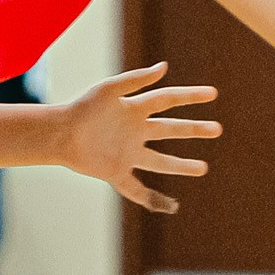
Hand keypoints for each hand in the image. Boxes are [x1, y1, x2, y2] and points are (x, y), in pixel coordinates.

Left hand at [54, 63, 221, 212]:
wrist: (57, 133)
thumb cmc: (82, 108)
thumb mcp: (109, 89)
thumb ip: (136, 80)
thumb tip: (164, 67)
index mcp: (134, 110)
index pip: (168, 101)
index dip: (190, 96)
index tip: (212, 93)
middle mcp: (135, 132)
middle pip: (170, 130)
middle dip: (194, 130)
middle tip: (217, 129)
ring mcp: (127, 154)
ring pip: (160, 162)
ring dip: (181, 165)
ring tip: (203, 168)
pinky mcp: (116, 172)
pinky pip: (137, 189)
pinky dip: (152, 199)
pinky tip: (170, 207)